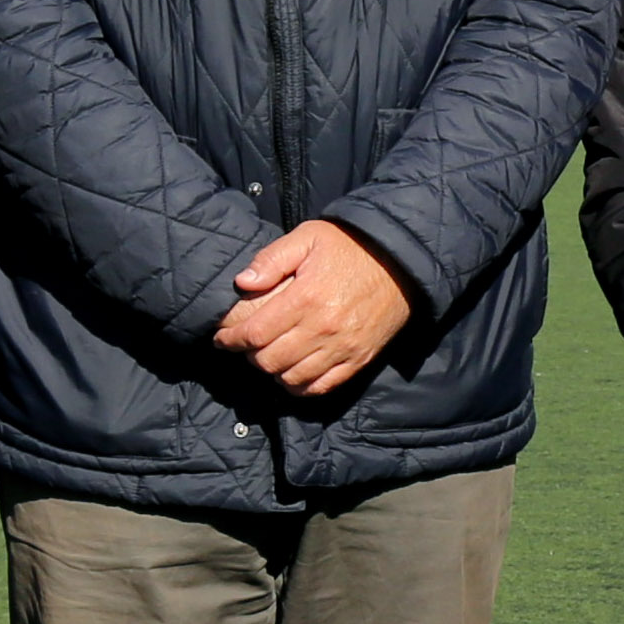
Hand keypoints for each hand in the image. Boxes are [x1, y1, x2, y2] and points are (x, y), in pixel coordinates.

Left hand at [214, 220, 412, 395]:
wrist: (402, 260)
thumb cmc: (350, 246)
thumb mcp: (309, 237)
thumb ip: (272, 258)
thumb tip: (242, 282)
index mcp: (306, 297)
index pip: (255, 333)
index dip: (231, 340)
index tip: (221, 339)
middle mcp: (323, 328)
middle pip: (269, 360)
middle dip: (249, 356)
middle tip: (245, 346)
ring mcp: (343, 348)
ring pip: (292, 378)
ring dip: (273, 372)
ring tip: (268, 358)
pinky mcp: (359, 360)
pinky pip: (322, 387)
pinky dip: (301, 386)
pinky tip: (292, 374)